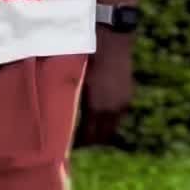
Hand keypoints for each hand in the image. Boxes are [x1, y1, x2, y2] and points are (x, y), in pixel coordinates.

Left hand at [78, 29, 134, 145]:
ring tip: (87, 129)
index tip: (69, 146)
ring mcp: (122, 104)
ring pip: (111, 127)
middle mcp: (111, 110)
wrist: (110, 43)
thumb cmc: (86, 60)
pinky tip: (98, 114)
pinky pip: (117, 116)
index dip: (79, 144)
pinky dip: (108, 119)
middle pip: (101, 136)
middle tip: (77, 141)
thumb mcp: (74, 82)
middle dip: (90, 141)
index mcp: (95, 108)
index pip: (88, 137)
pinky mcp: (128, 98)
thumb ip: (71, 103)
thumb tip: (62, 121)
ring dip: (100, 131)